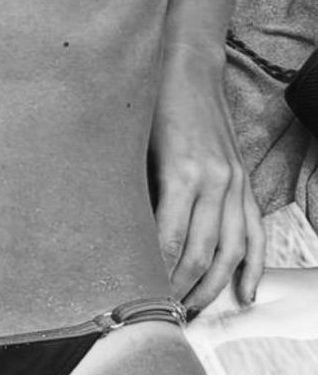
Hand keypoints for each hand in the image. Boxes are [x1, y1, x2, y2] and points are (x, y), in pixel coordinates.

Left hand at [149, 42, 264, 314]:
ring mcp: (233, 180)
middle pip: (201, 252)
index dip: (158, 272)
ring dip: (211, 285)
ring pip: (229, 250)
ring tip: (190, 310)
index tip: (141, 294)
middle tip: (161, 312)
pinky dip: (251, 266)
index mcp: (182, 170)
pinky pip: (254, 231)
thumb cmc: (149, 98)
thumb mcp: (133, 140)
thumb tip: (121, 233)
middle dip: (181, 287)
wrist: (187, 62)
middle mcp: (214, 179)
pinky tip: (243, 293)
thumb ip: (133, 186)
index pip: (171, 238)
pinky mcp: (243, 179)